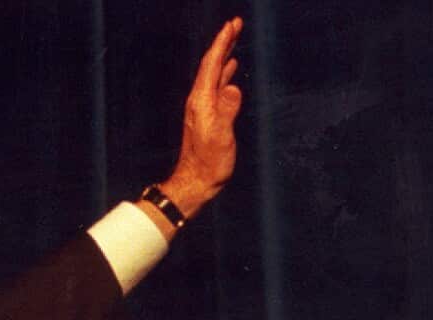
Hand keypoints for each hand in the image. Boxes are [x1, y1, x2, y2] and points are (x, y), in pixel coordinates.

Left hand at [161, 17, 243, 220]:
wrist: (196, 182)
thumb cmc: (209, 164)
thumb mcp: (220, 137)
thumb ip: (227, 111)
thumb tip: (232, 87)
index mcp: (201, 101)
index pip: (211, 65)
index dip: (222, 43)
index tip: (232, 25)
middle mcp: (199, 101)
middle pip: (211, 65)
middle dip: (223, 43)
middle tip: (236, 24)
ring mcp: (203, 108)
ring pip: (214, 74)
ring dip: (224, 56)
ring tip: (234, 40)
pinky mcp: (208, 116)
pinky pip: (216, 87)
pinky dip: (224, 73)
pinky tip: (230, 71)